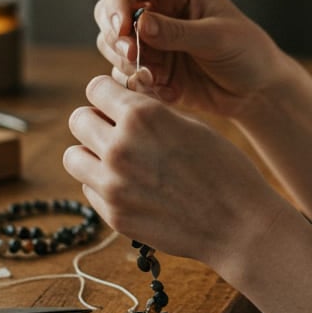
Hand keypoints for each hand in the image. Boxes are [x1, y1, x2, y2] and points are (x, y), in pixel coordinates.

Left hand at [64, 72, 284, 269]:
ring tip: (118, 158)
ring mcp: (113, 184)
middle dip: (95, 120)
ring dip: (91, 153)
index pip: (95, 88)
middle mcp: (120, 146)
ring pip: (73, 156)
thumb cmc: (223, 168)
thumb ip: (150, 112)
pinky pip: (89, 188)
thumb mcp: (189, 124)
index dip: (108, 93)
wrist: (238, 224)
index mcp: (142, 115)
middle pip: (78, 119)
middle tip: (116, 130)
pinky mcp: (113, 215)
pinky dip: (103, 184)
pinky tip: (132, 186)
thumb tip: (120, 103)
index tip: (118, 103)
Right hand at [94, 0, 281, 117]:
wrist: (257, 90)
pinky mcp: (150, 66)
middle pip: (108, 13)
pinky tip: (170, 92)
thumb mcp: (217, 38)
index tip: (122, 32)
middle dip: (116, 38)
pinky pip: (125, 73)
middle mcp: (158, 7)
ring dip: (128, 64)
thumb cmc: (247, 52)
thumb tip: (139, 24)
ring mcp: (151, 38)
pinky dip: (140, 85)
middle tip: (134, 58)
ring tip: (158, 79)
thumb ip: (177, 32)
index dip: (117, 6)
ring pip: (111, 45)